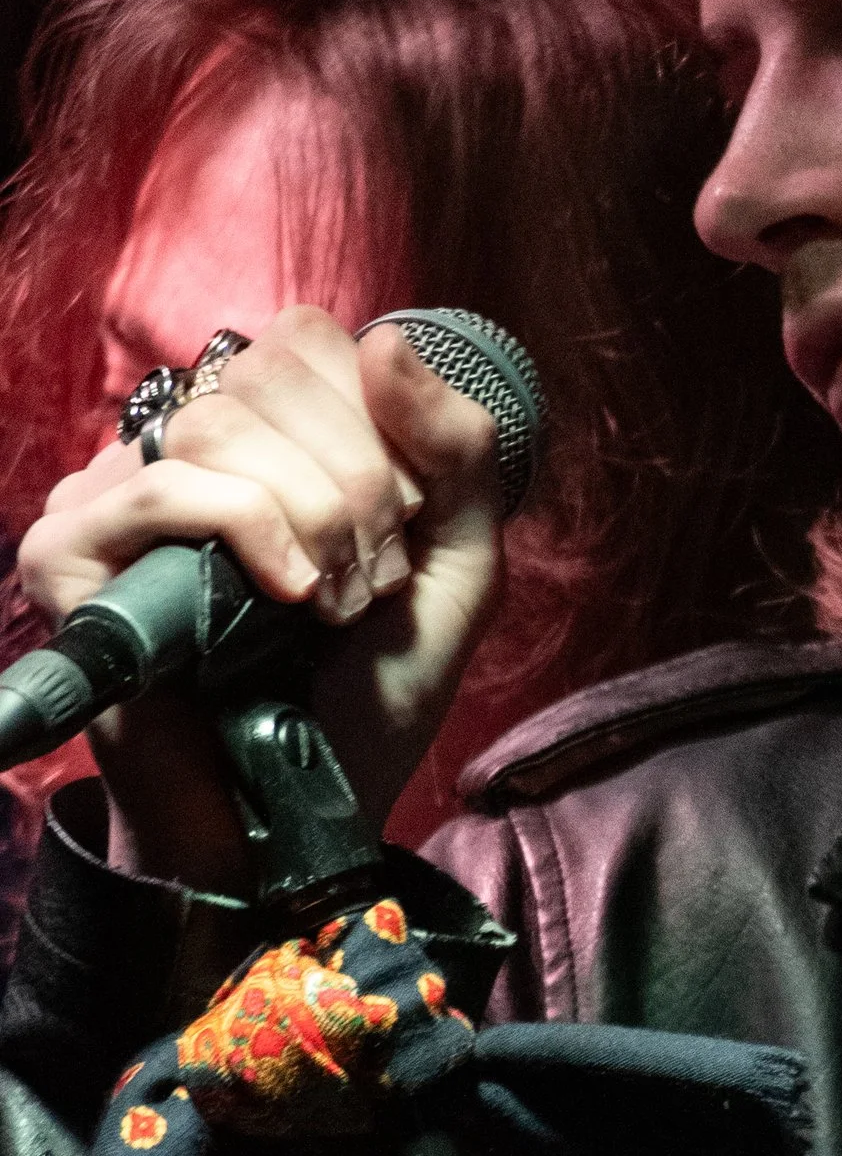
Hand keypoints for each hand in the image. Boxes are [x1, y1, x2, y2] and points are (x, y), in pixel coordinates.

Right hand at [16, 307, 506, 886]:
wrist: (298, 816)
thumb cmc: (366, 700)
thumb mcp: (454, 567)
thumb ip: (456, 452)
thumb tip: (387, 339)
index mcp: (263, 436)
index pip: (308, 340)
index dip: (380, 423)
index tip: (406, 529)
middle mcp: (180, 452)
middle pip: (267, 373)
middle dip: (358, 478)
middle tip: (373, 581)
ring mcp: (116, 498)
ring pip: (220, 422)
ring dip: (314, 515)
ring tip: (334, 604)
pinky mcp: (71, 556)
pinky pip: (165, 487)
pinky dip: (251, 528)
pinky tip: (288, 595)